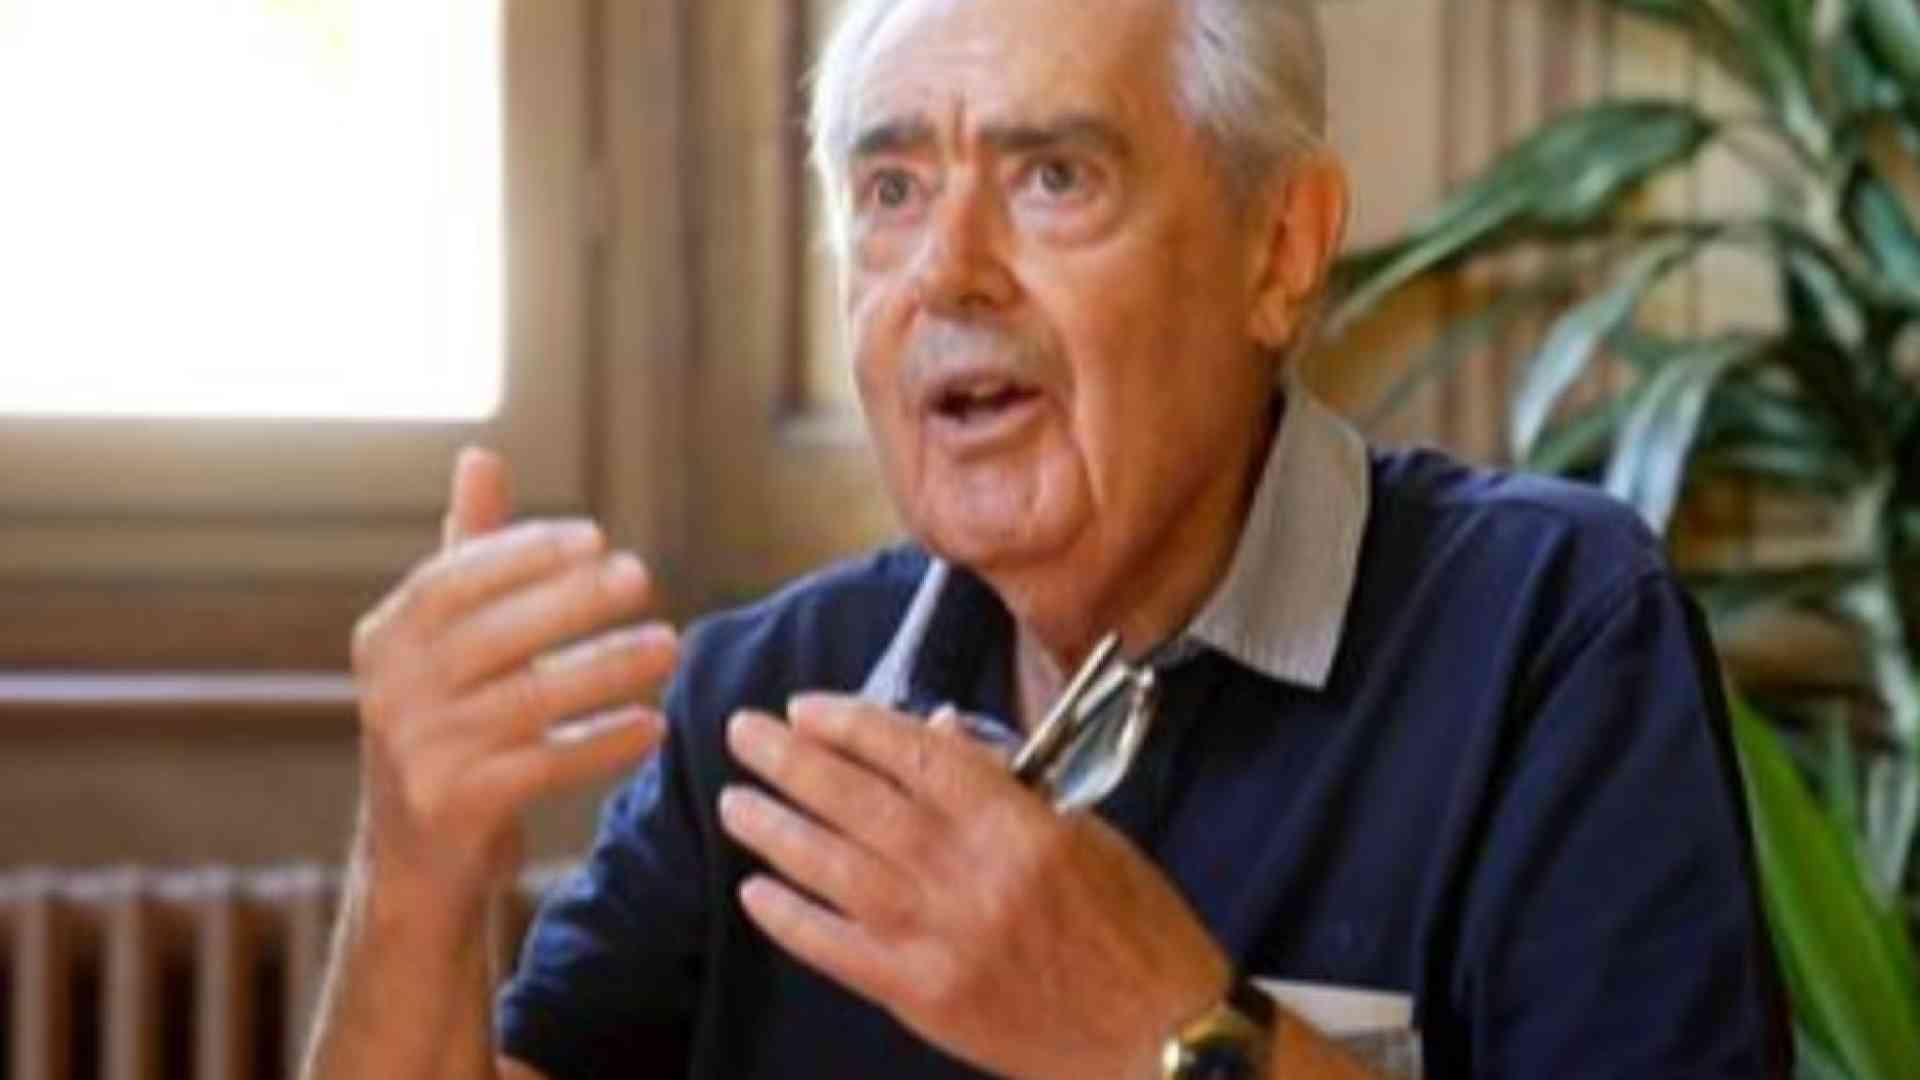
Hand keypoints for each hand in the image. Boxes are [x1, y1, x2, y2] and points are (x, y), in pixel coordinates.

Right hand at [350, 448, 677, 912]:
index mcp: (385, 638)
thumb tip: (482, 455)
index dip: (522, 554)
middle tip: (644, 577)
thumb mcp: (445, 640)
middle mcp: (391, 692)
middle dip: (574, 603)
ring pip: (530, 699)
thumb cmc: (448, 722)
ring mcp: (421, 753)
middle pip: (496, 636)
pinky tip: (652, 725)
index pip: (452, 581)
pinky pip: (545, 765)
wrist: (417, 857)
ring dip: (607, 668)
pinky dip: (603, 743)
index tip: (594, 537)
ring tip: (669, 646)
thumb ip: (469, 552)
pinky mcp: (457, 807)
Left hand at [720, 693, 1230, 1079]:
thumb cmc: (1131, 923)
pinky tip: (755, 891)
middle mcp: (969, 873)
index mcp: (1017, 823)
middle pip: (859, 801)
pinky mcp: (922, 996)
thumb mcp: (1082, 829)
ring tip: (735, 801)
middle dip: (792, 760)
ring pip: (835, 868)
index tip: (805, 706)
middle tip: (742, 732)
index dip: (852, 724)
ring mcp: (939, 938)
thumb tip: (932, 732)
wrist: (1156, 1032)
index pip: (916, 754)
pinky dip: (792, 919)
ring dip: (777, 829)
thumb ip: (1003, 783)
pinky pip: (837, 950)